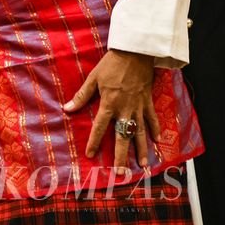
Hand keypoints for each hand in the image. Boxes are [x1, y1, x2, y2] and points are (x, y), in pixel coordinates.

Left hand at [63, 49, 160, 175]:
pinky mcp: (148, 101)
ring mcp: (138, 107)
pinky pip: (152, 118)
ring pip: (140, 132)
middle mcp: (125, 109)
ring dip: (141, 149)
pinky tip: (158, 140)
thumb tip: (67, 109)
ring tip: (142, 165)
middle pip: (122, 137)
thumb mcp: (93, 78)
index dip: (95, 141)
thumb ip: (82, 96)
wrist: (135, 52)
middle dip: (121, 155)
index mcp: (109, 104)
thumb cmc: (111, 64)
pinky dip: (156, 129)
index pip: (100, 127)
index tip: (91, 155)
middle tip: (120, 172)